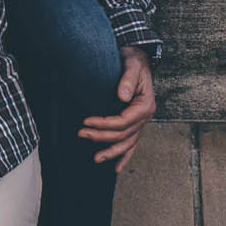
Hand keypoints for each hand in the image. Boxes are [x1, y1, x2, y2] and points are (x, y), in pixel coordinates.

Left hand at [80, 46, 154, 169]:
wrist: (138, 58)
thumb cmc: (133, 60)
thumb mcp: (132, 64)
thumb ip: (128, 79)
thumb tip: (123, 96)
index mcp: (145, 105)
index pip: (123, 121)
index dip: (105, 124)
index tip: (86, 121)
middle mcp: (145, 116)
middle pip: (123, 134)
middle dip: (101, 136)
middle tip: (81, 134)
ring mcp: (141, 122)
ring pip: (128, 143)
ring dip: (112, 152)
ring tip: (96, 159)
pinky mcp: (135, 123)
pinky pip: (132, 143)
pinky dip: (125, 156)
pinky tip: (116, 168)